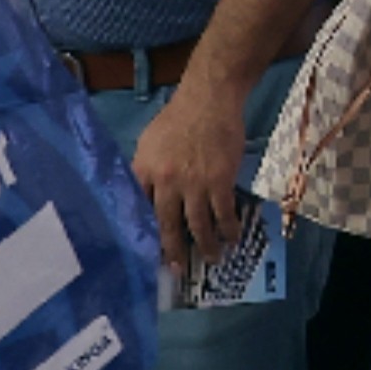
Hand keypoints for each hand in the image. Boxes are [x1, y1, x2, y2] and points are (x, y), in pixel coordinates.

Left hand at [131, 79, 249, 288]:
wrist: (209, 99)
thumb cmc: (176, 120)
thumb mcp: (148, 144)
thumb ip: (143, 172)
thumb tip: (141, 199)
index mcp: (144, 172)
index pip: (138, 212)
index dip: (142, 236)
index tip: (144, 255)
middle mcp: (166, 182)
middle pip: (166, 226)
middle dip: (172, 251)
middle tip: (176, 270)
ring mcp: (194, 183)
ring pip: (197, 225)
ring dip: (205, 246)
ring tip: (210, 259)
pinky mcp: (220, 180)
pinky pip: (223, 213)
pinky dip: (228, 229)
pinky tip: (232, 238)